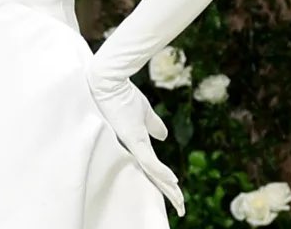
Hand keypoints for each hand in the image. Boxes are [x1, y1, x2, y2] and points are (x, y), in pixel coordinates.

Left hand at [86, 72, 183, 214]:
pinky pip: (148, 160)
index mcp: (136, 143)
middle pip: (152, 176)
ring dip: (167, 188)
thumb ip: (154, 126)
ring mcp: (131, 144)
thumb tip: (163, 136)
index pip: (153, 167)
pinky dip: (160, 171)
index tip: (176, 192)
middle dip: (168, 192)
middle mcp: (133, 148)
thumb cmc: (123, 94)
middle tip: (181, 209)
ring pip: (151, 172)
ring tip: (179, 202)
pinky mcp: (131, 138)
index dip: (164, 180)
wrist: (109, 81)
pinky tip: (173, 181)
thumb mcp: (144, 112)